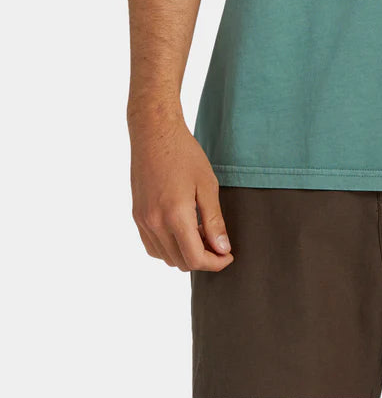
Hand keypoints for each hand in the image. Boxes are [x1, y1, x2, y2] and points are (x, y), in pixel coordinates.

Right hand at [129, 111, 233, 272]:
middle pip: (181, 262)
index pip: (195, 258)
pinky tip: (183, 230)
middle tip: (218, 242)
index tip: (228, 255)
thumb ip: (215, 220)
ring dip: (185, 254)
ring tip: (201, 232)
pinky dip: (169, 247)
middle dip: (203, 259)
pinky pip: (152, 247)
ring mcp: (143, 221)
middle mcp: (154, 223)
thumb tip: (223, 249)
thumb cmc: (185, 155)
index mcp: (175, 216)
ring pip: (165, 258)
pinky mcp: (137, 216)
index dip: (215, 263)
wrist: (154, 134)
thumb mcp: (207, 185)